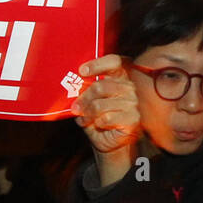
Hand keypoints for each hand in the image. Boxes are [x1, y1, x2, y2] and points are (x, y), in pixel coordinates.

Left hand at [72, 54, 141, 175]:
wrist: (108, 140)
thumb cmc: (97, 116)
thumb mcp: (89, 99)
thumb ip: (83, 89)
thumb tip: (70, 83)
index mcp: (120, 76)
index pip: (114, 62)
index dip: (97, 64)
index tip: (81, 71)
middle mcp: (129, 87)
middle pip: (101, 86)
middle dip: (84, 98)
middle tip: (75, 107)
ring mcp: (133, 103)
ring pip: (100, 105)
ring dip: (88, 114)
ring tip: (85, 119)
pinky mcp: (133, 119)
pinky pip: (107, 118)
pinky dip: (97, 123)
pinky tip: (97, 125)